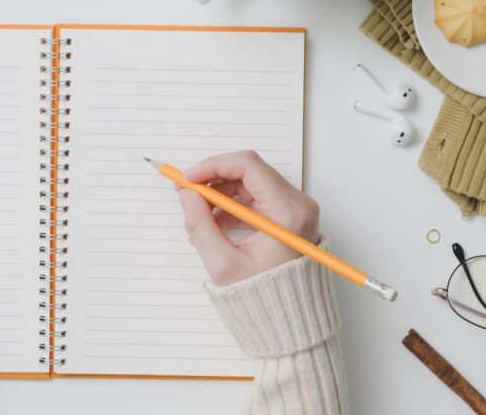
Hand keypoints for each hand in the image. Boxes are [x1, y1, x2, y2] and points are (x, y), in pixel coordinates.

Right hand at [176, 150, 319, 285]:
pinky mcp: (290, 216)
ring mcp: (296, 209)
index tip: (188, 179)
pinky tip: (215, 224)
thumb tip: (187, 196)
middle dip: (213, 179)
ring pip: (250, 182)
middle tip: (187, 193)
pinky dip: (232, 204)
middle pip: (249, 171)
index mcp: (288, 213)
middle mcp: (298, 205)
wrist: (291, 319)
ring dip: (220, 193)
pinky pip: (257, 197)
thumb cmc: (265, 299)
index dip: (212, 166)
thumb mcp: (224, 265)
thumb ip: (200, 226)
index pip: (248, 166)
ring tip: (200, 218)